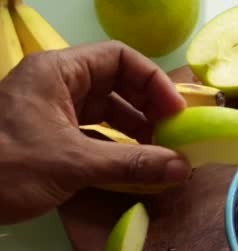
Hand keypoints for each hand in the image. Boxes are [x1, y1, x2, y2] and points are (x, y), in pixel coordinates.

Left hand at [0, 41, 191, 223]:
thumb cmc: (4, 168)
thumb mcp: (72, 163)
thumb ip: (131, 164)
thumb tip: (183, 168)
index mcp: (57, 72)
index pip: (118, 58)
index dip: (153, 81)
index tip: (176, 112)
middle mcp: (58, 86)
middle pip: (117, 84)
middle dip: (148, 108)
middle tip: (174, 135)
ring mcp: (54, 112)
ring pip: (108, 111)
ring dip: (137, 131)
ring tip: (162, 154)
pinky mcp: (53, 138)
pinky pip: (97, 135)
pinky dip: (119, 149)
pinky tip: (137, 167)